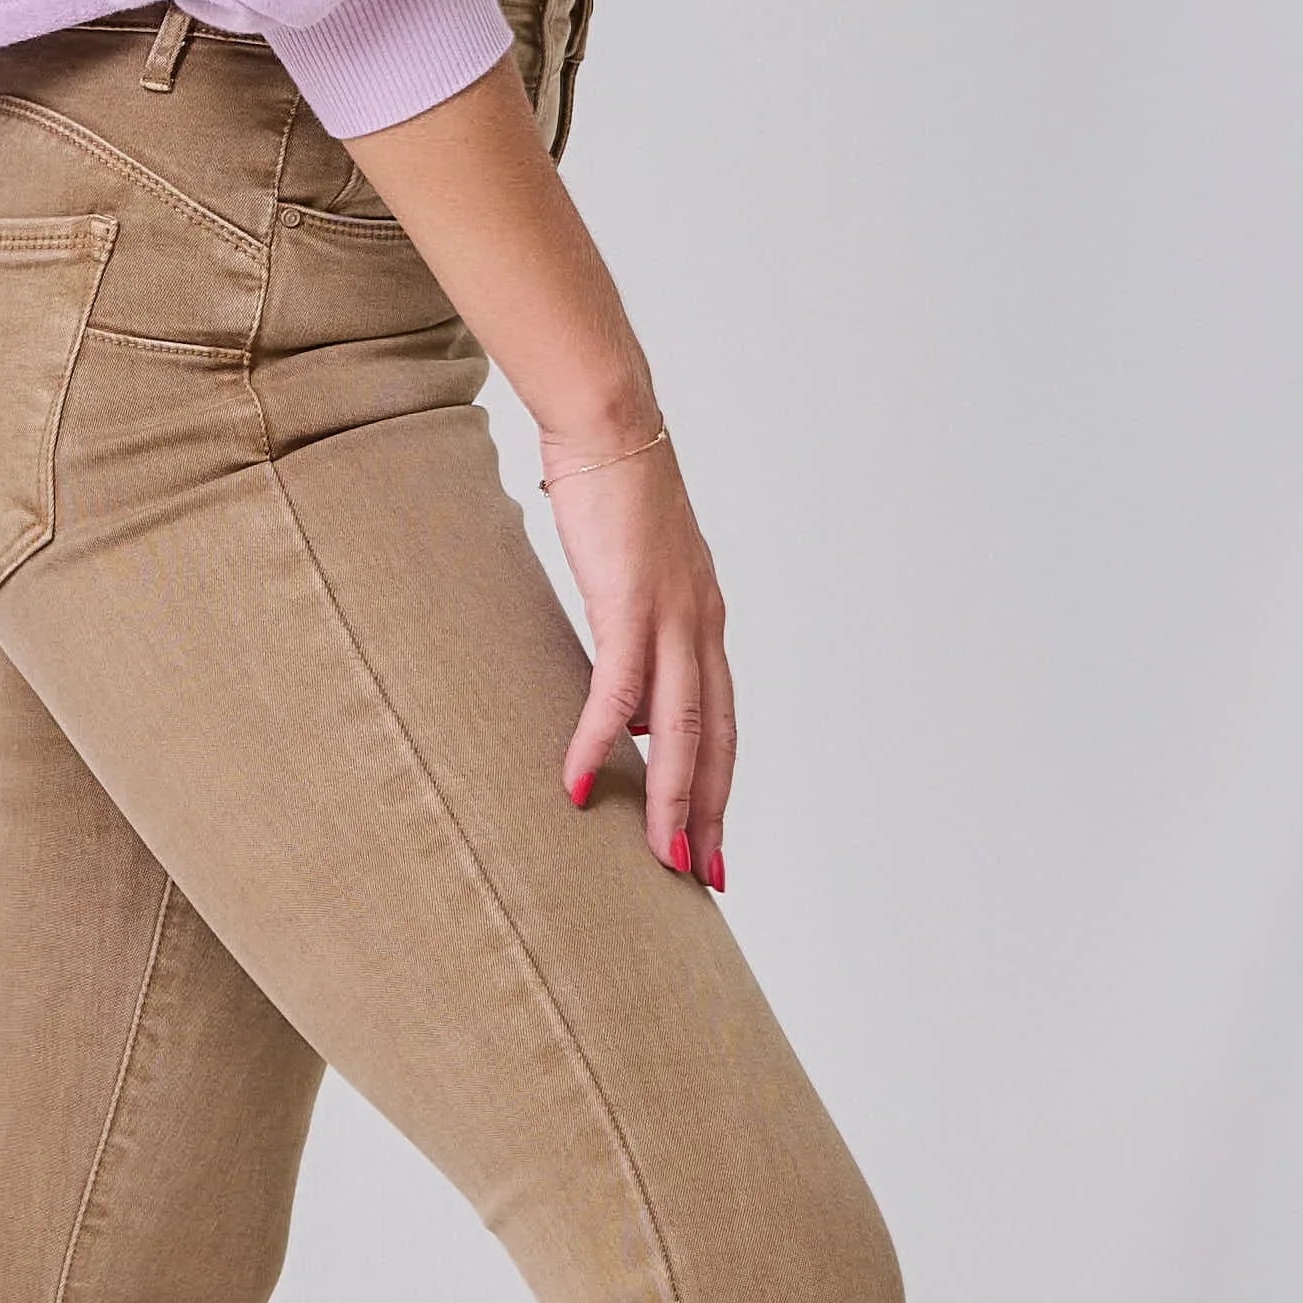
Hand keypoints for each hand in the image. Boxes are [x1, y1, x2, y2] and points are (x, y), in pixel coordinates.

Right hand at [539, 421, 735, 888]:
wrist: (609, 425)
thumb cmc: (610, 492)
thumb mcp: (632, 578)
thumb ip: (638, 642)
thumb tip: (630, 712)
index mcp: (704, 621)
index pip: (721, 720)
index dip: (719, 784)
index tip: (712, 839)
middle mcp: (701, 626)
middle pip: (714, 738)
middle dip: (709, 813)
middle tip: (701, 877)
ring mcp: (672, 617)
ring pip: (680, 729)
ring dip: (673, 799)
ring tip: (663, 856)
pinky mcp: (630, 603)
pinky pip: (618, 691)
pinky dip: (601, 743)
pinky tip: (581, 783)